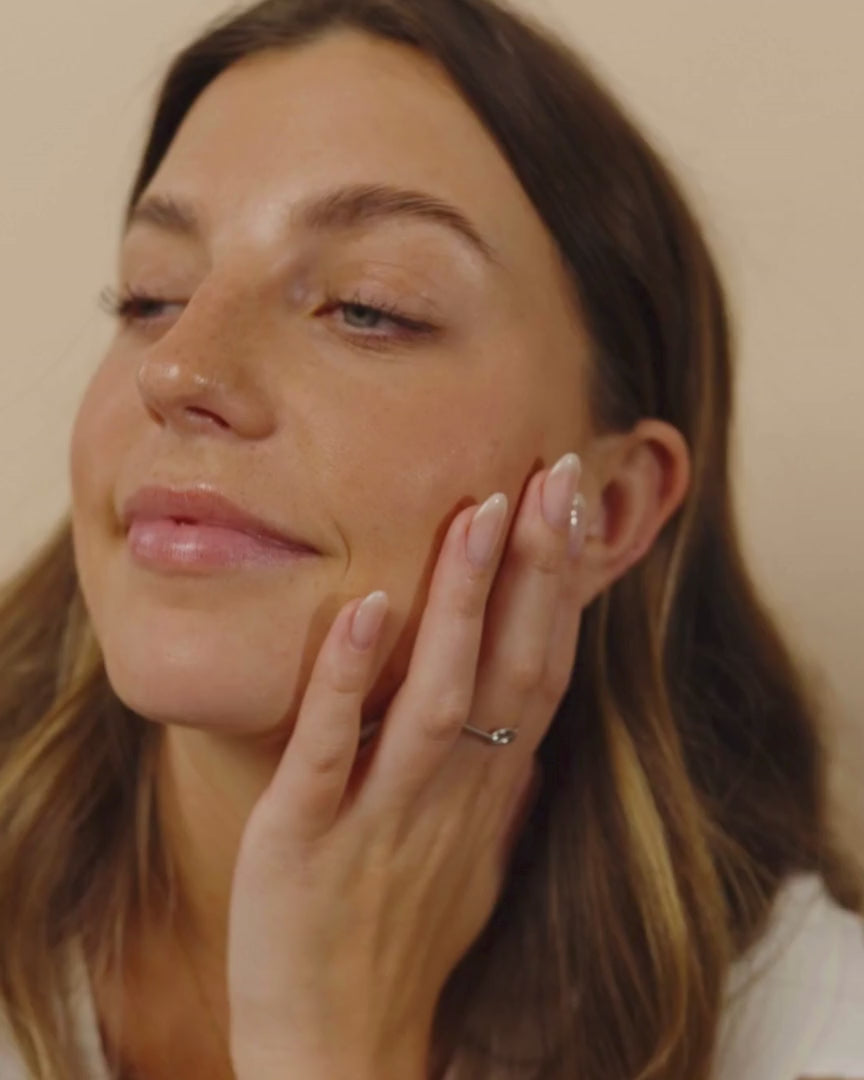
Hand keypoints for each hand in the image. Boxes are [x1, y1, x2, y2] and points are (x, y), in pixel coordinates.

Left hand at [227, 455, 587, 1079]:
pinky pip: (332, 750)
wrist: (340, 1047)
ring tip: (479, 515)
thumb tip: (529, 733)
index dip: (561, 587)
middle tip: (554, 473)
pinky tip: (365, 608)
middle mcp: (453, 794)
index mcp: (488, 790)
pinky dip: (351, 679)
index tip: (570, 506)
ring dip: (463, 604)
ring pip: (437, 697)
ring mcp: (383, 815)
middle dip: (537, 568)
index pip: (541, 671)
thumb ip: (499, 785)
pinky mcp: (306, 837)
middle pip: (512, 667)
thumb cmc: (404, 941)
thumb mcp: (471, 859)